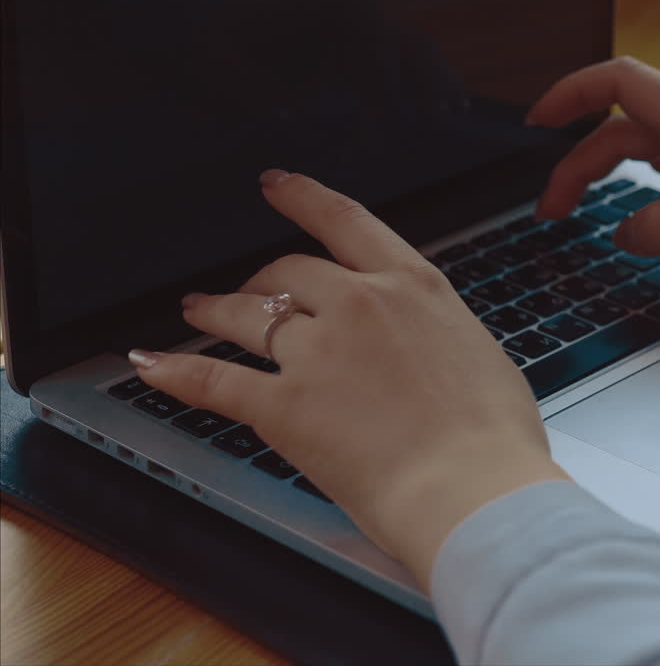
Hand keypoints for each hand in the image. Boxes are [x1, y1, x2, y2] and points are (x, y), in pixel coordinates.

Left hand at [130, 170, 565, 591]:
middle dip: (260, 278)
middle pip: (289, 270)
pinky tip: (152, 366)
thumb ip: (439, 336)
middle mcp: (359, 304)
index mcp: (413, 287)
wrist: (473, 486)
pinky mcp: (284, 404)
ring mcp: (317, 352)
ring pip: (245, 314)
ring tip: (196, 312)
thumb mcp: (480, 356)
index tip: (277, 185)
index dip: (303, 197)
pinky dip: (176, 372)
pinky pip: (214, 381)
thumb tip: (427, 346)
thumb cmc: (494, 435)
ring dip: (213, 310)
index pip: (345, 222)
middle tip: (247, 289)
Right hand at [528, 57, 659, 289]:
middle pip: (627, 122)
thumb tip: (623, 231)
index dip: (570, 95)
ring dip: (611, 168)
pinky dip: (648, 171)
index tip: (537, 124)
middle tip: (553, 211)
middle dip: (579, 161)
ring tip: (584, 207)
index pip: (621, 83)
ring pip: (653, 139)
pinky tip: (647, 195)